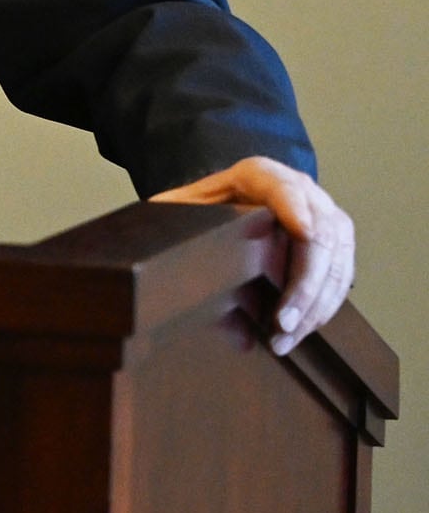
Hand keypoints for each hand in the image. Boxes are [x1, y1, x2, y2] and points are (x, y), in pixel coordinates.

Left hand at [150, 156, 355, 355]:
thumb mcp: (180, 209)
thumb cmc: (202, 207)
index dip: (294, 209)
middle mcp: (301, 191)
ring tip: (287, 337)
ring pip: (337, 259)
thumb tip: (170, 276)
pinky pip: (342, 274)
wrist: (227, 200)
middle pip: (319, 233)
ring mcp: (323, 216)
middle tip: (283, 322)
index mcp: (260, 175)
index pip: (282, 188)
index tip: (301, 232)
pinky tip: (303, 329)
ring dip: (316, 304)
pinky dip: (324, 305)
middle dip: (304, 284)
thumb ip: (173, 228)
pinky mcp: (336, 242)